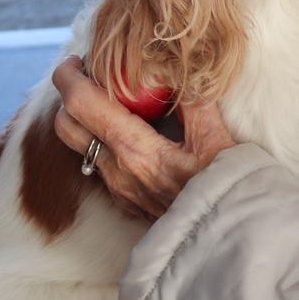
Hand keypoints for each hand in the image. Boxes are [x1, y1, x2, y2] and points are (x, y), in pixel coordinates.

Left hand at [50, 57, 236, 220]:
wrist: (232, 241)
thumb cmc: (228, 190)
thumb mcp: (217, 138)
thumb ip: (193, 99)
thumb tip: (176, 68)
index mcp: (135, 151)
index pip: (81, 105)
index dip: (69, 76)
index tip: (76, 59)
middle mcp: (118, 172)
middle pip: (66, 128)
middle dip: (68, 96)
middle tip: (90, 77)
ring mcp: (120, 191)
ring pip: (83, 149)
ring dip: (87, 121)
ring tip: (114, 104)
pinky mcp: (128, 204)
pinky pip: (103, 168)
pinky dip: (106, 144)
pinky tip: (132, 136)